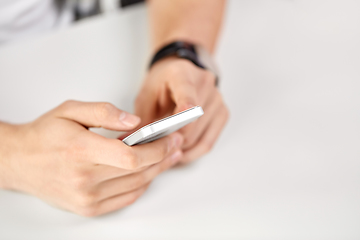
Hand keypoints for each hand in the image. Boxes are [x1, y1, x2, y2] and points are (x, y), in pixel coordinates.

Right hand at [0, 100, 182, 215]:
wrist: (20, 161)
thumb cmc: (45, 135)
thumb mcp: (71, 110)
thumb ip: (104, 112)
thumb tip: (134, 122)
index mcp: (81, 150)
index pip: (132, 157)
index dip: (158, 148)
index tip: (172, 138)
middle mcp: (85, 179)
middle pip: (139, 172)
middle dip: (163, 157)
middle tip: (175, 146)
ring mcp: (87, 197)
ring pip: (136, 186)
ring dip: (156, 171)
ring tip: (167, 157)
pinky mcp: (88, 208)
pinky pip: (126, 198)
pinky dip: (141, 185)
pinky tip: (148, 173)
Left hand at [135, 58, 228, 163]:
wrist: (178, 72)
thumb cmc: (161, 83)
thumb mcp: (146, 95)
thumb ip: (143, 118)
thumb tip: (139, 144)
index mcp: (183, 74)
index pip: (187, 95)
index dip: (184, 114)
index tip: (176, 128)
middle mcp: (205, 84)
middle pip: (192, 124)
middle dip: (172, 140)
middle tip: (155, 150)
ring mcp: (217, 99)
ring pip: (199, 138)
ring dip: (181, 149)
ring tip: (164, 152)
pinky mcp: (222, 113)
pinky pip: (208, 143)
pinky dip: (192, 153)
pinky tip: (179, 154)